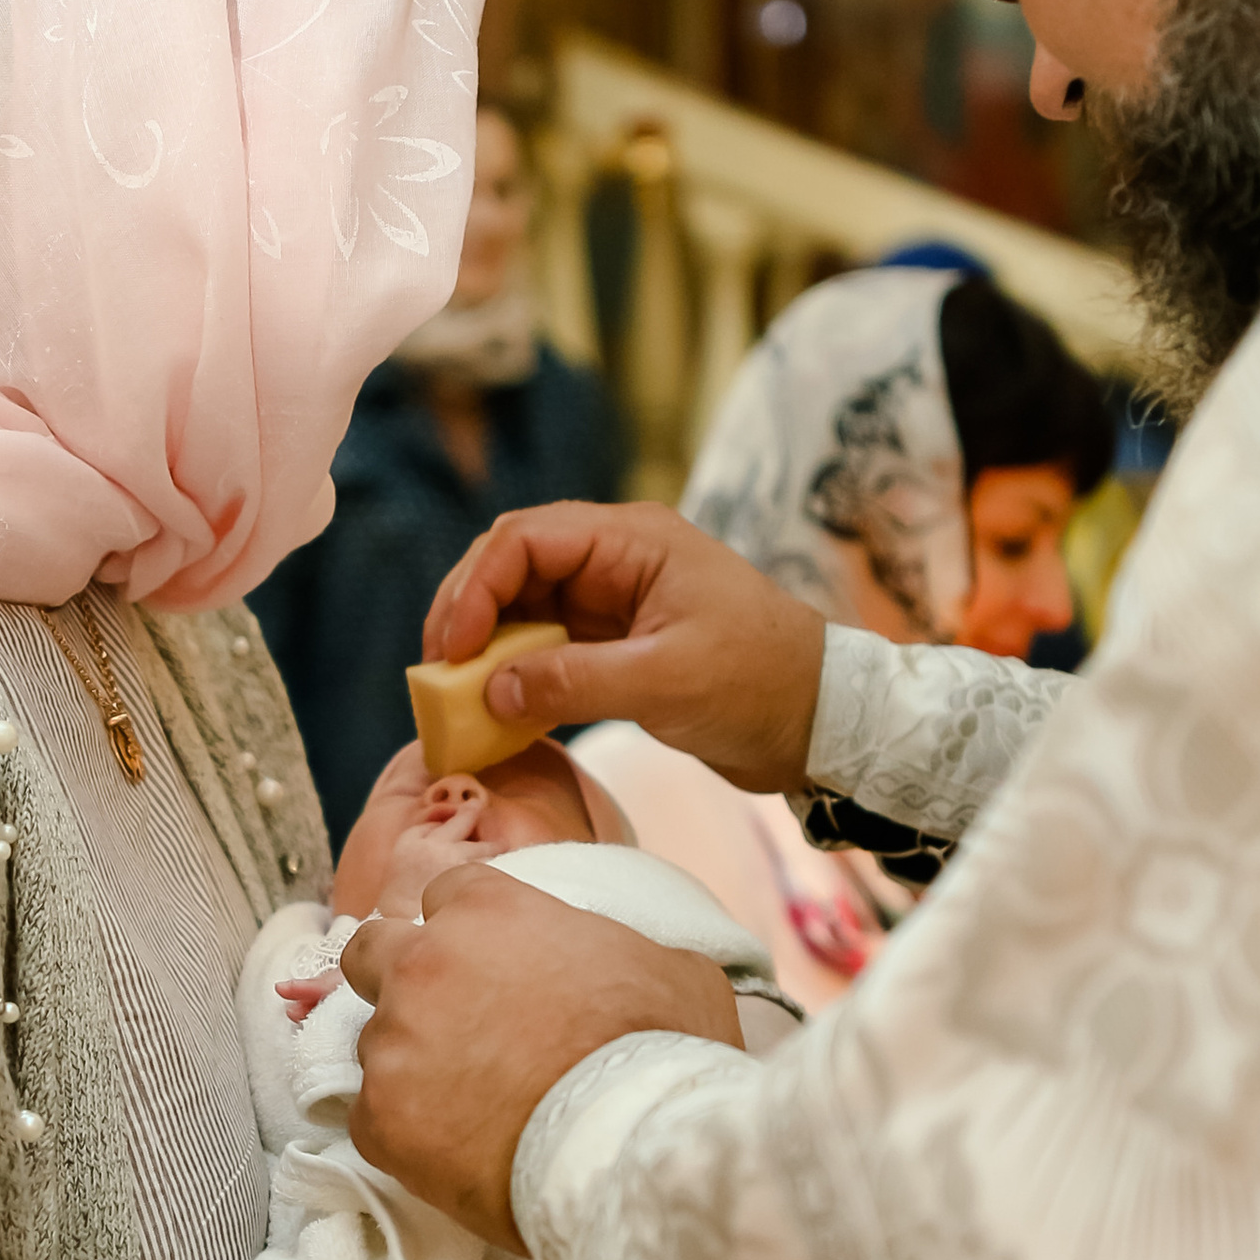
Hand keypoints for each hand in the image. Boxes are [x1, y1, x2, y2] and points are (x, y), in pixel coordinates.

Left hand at [343, 867, 742, 1246]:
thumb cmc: (661, 1049)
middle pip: (372, 950)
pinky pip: (373, 1115)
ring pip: (376, 1040)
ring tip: (470, 1103)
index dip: (468, 928)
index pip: (446, 892)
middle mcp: (424, 963)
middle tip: (448, 1019)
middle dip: (398, 975)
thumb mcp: (670, 968)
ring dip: (412, 1061)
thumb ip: (617, 950)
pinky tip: (456, 1148)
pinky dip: (407, 1129)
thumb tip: (621, 968)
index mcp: (487, 911)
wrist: (630, 1146)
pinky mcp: (380, 1117)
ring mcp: (393, 1042)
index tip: (490, 962)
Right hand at [421, 504, 828, 794]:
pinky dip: (516, 672)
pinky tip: (496, 707)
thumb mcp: (665, 682)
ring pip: (524, 605)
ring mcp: (616, 599)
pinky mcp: (618, 641)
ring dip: (486, 645)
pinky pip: (547, 644)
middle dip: (467, 611)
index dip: (475, 588)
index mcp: (634, 540)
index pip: (526, 539)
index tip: (455, 650)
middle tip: (438, 672)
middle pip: (513, 563)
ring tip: (457, 692)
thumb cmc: (760, 684)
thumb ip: (573, 681)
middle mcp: (618, 557)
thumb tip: (491, 691)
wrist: (820, 720)